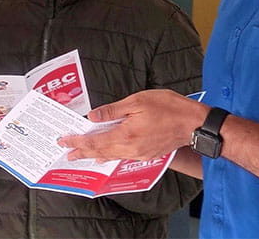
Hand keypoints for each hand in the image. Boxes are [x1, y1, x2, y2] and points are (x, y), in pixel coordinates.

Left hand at [58, 89, 208, 161]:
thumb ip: (113, 111)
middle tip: (67, 153)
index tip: (65, 141)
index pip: (95, 141)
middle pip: (100, 152)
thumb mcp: (137, 101)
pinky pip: (122, 157)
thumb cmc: (168, 108)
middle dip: (82, 152)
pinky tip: (105, 156)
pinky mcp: (147, 154)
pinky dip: (110, 156)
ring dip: (94, 155)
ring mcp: (139, 153)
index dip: (78, 142)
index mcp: (126, 134)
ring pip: (111, 156)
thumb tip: (93, 117)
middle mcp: (130, 148)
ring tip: (82, 156)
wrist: (194, 123)